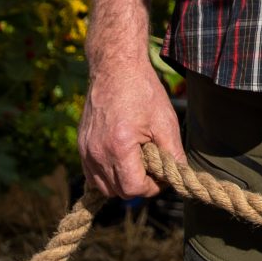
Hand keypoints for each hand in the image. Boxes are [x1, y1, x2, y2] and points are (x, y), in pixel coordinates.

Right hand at [79, 49, 184, 198]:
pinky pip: (91, 174)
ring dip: (122, 182)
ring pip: (103, 187)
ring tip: (137, 162)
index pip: (134, 188)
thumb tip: (179, 175)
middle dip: (139, 185)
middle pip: (118, 192)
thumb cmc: (142, 91)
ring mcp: (85, 150)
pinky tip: (122, 159)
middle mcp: (97, 153)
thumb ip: (173, 152)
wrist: (115, 68)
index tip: (162, 175)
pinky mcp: (81, 146)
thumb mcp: (165, 121)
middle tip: (153, 168)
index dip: (152, 187)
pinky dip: (107, 174)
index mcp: (118, 147)